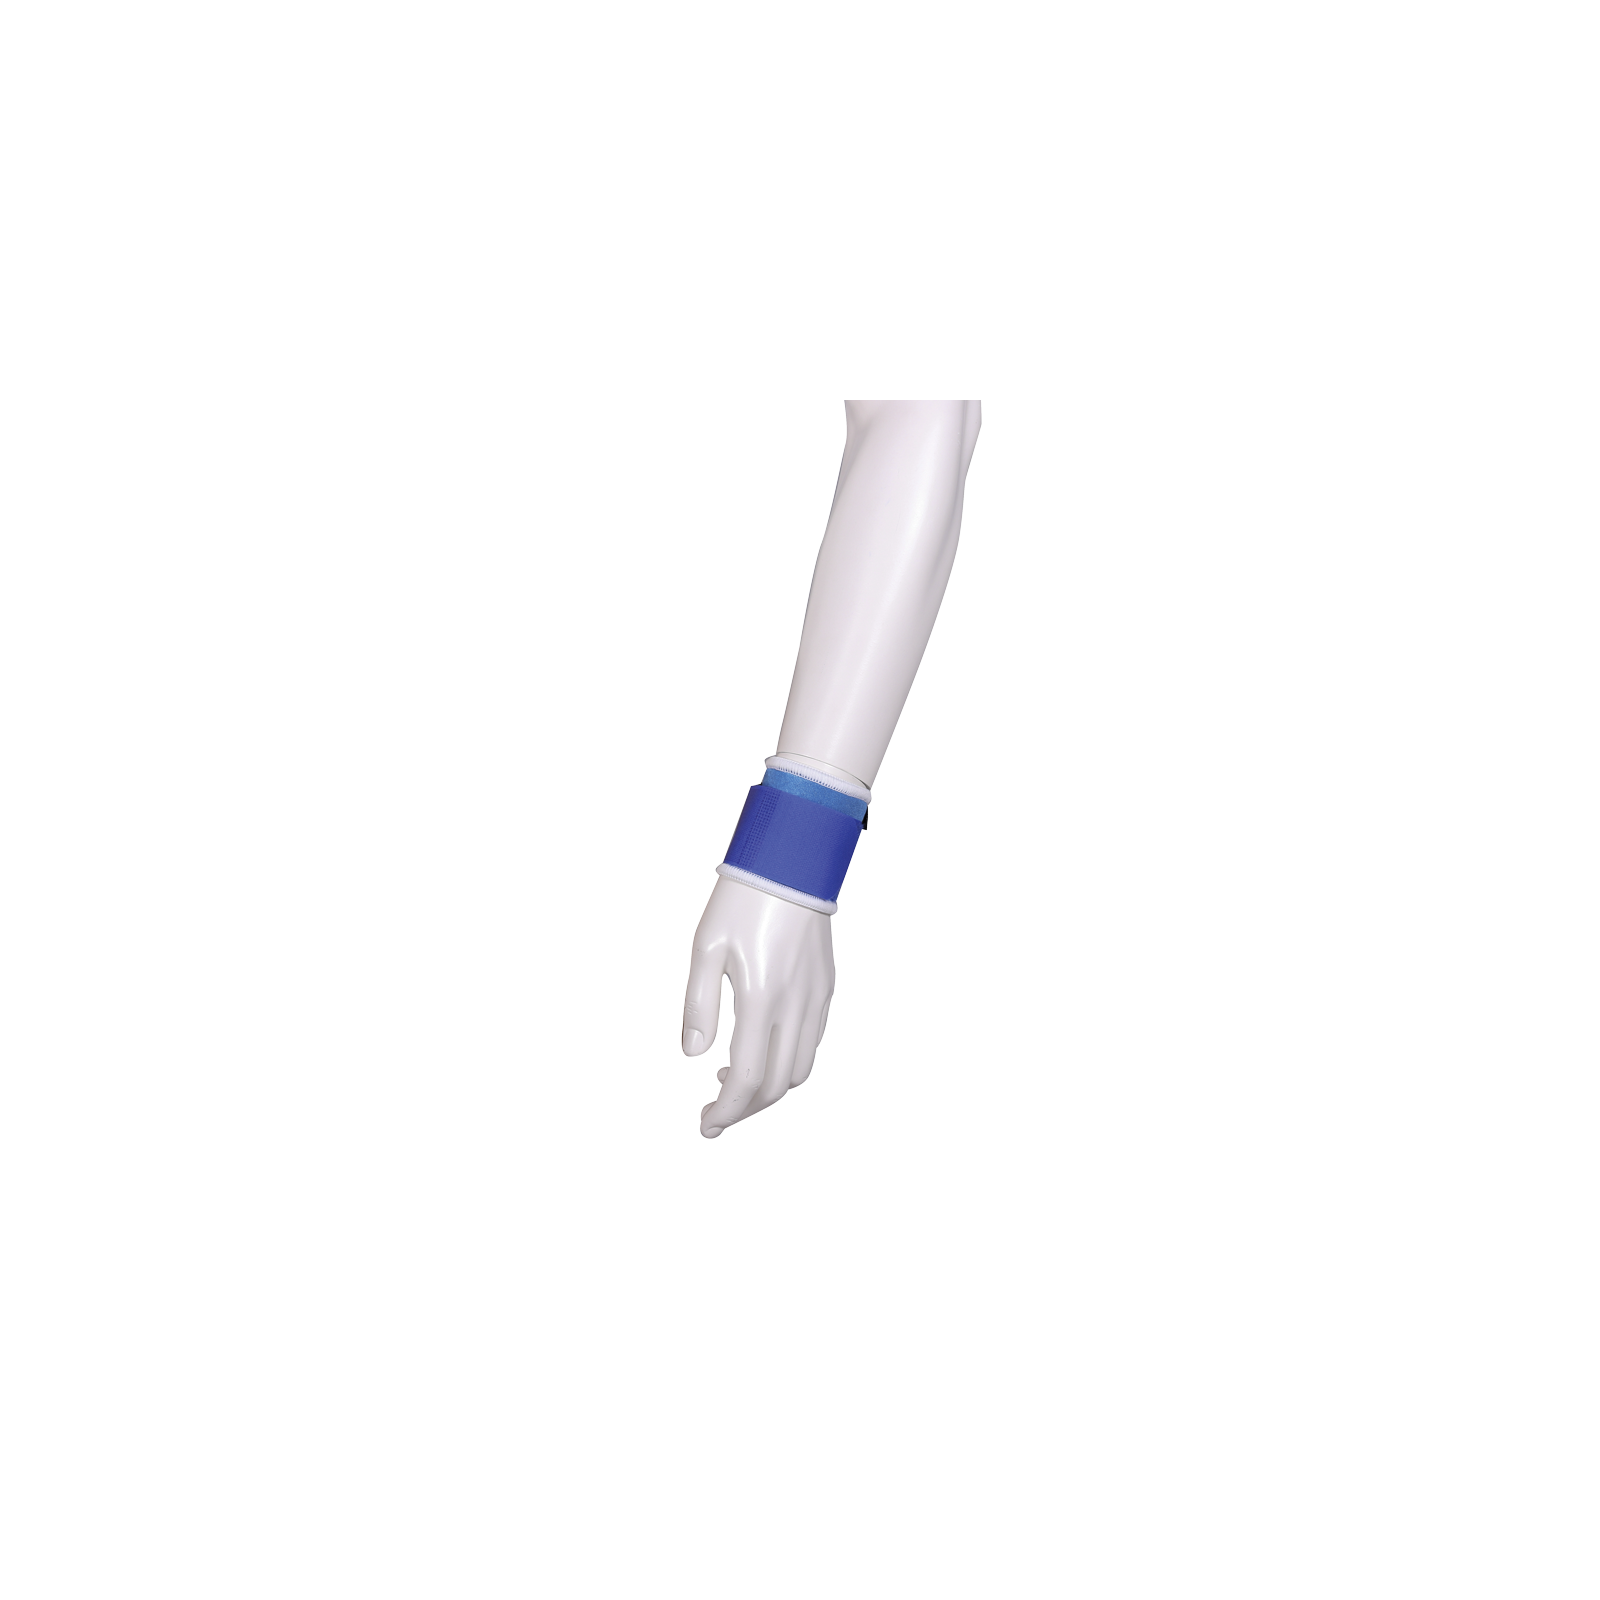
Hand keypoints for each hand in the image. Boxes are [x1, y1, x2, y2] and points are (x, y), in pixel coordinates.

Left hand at [682, 876, 836, 1138]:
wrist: (790, 863)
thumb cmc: (740, 901)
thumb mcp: (705, 948)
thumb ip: (698, 1006)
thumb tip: (694, 1055)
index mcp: (760, 997)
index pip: (746, 1079)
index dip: (727, 1110)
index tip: (706, 1121)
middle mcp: (795, 1005)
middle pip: (776, 1086)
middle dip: (745, 1110)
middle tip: (715, 1114)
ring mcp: (816, 999)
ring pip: (799, 1071)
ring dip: (768, 1090)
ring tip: (731, 1080)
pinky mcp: (827, 989)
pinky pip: (812, 1045)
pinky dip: (787, 1064)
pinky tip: (759, 1051)